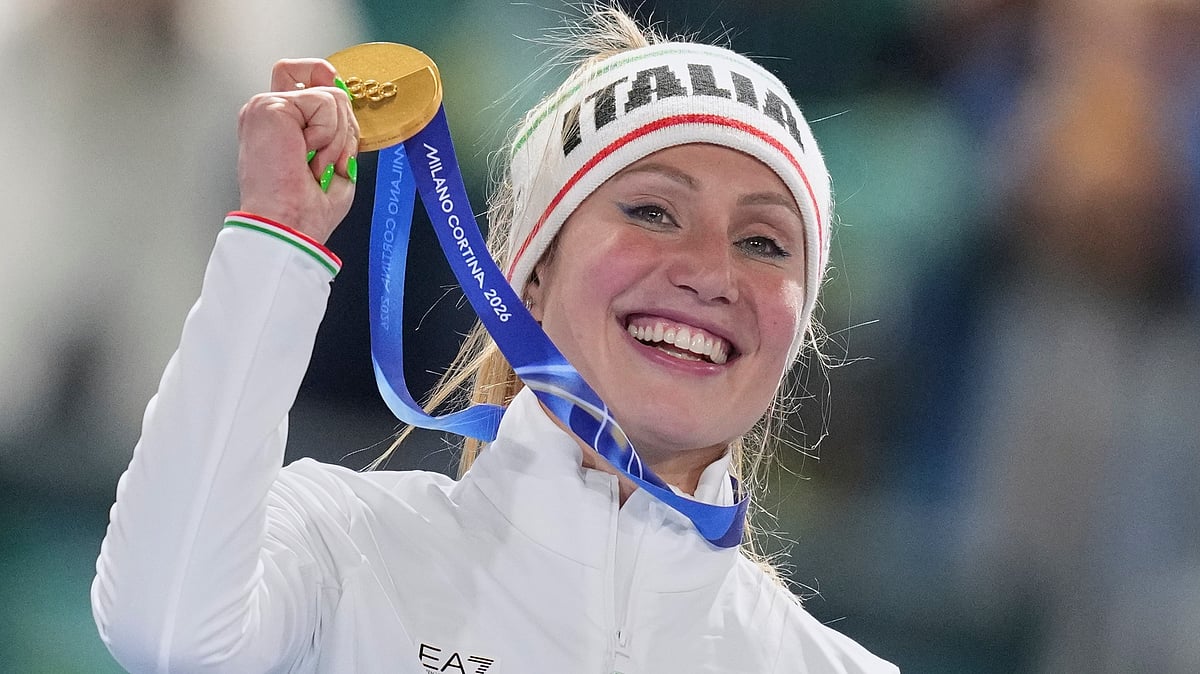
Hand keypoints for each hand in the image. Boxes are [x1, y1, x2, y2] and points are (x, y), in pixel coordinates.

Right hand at [236, 59, 359, 243]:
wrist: (288, 226)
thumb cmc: (304, 208)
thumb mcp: (332, 161)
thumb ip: (335, 127)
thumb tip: (345, 97)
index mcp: (278, 124)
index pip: (302, 76)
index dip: (326, 79)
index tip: (342, 108)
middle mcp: (268, 110)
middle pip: (320, 75)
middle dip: (343, 121)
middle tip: (329, 159)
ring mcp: (266, 105)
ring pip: (331, 95)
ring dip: (336, 138)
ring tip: (314, 164)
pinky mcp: (270, 106)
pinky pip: (324, 103)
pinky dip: (327, 135)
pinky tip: (306, 156)